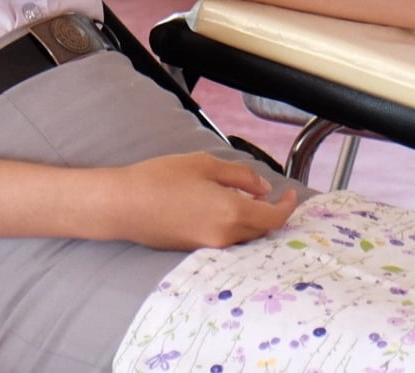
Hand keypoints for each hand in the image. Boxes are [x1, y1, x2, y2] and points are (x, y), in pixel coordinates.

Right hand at [104, 152, 300, 249]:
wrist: (123, 205)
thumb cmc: (161, 178)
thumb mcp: (205, 165)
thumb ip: (240, 177)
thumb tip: (263, 188)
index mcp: (231, 213)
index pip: (274, 218)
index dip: (287, 207)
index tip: (291, 193)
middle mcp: (224, 237)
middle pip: (260, 230)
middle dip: (268, 212)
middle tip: (265, 192)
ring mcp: (208, 247)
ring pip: (243, 237)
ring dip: (250, 220)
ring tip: (242, 197)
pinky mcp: (194, 250)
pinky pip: (225, 240)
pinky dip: (232, 226)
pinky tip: (220, 208)